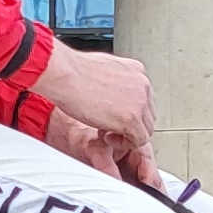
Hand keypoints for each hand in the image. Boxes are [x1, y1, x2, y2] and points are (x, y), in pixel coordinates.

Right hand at [36, 45, 156, 189]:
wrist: (64, 75)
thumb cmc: (72, 72)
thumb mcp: (101, 69)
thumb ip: (114, 81)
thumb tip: (112, 92)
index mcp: (136, 70)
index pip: (144, 98)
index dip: (128, 111)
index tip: (112, 115)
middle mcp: (142, 84)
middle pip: (147, 115)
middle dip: (130, 124)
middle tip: (107, 125)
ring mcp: (139, 101)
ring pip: (146, 129)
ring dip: (127, 134)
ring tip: (105, 130)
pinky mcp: (131, 117)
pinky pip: (139, 140)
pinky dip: (123, 143)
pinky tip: (106, 135)